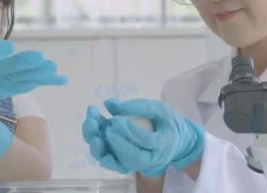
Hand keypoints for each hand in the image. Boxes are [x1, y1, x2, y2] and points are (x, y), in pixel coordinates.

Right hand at [0, 4, 67, 127]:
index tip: (9, 46)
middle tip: (39, 57)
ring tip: (52, 66)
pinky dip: (48, 81)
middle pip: (11, 68)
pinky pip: (34, 83)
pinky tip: (62, 79)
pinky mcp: (18, 87)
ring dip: (39, 73)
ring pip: (25, 77)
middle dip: (25, 63)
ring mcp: (8, 82)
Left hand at [83, 98, 203, 176]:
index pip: (144, 139)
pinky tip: (93, 136)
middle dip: (110, 140)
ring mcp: (138, 163)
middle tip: (95, 121)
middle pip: (129, 156)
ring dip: (99, 145)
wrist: (176, 142)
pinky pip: (113, 163)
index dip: (128, 130)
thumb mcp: (159, 108)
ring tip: (91, 124)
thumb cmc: (168, 122)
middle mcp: (150, 158)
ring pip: (117, 161)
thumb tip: (108, 104)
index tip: (114, 118)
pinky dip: (101, 152)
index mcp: (162, 143)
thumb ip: (137, 105)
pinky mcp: (128, 163)